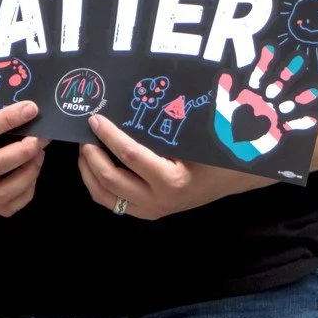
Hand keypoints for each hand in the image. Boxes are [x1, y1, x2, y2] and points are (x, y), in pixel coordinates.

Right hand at [0, 101, 45, 216]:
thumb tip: (20, 102)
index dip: (8, 119)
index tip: (31, 108)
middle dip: (24, 150)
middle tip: (41, 137)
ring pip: (1, 192)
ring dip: (28, 173)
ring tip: (39, 154)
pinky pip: (4, 207)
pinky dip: (24, 193)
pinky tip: (32, 174)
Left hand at [78, 113, 272, 221]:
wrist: (233, 178)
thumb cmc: (215, 151)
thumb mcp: (191, 136)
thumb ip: (161, 126)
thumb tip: (126, 104)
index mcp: (171, 180)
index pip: (129, 154)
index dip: (108, 135)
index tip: (94, 118)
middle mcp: (158, 201)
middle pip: (110, 179)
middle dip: (90, 154)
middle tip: (84, 133)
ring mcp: (151, 211)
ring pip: (105, 196)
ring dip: (88, 171)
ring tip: (85, 148)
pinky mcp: (147, 213)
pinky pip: (112, 202)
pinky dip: (98, 184)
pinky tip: (94, 165)